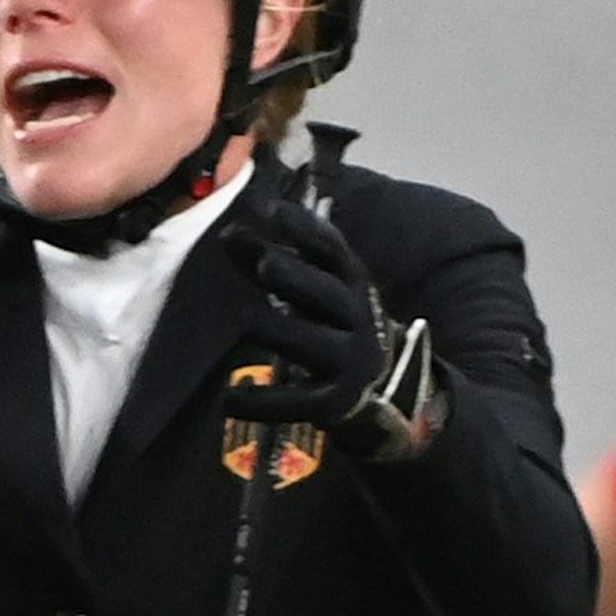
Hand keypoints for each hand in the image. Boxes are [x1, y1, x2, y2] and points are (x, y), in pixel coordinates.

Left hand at [221, 201, 440, 459]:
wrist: (388, 390)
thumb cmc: (337, 325)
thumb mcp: (319, 290)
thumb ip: (273, 262)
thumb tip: (229, 231)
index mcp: (354, 285)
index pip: (332, 251)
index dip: (304, 230)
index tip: (271, 210)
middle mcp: (357, 320)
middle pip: (327, 294)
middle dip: (297, 276)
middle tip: (264, 261)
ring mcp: (349, 363)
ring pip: (313, 344)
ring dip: (280, 330)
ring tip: (246, 319)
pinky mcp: (333, 404)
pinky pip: (294, 402)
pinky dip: (259, 402)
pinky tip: (226, 400)